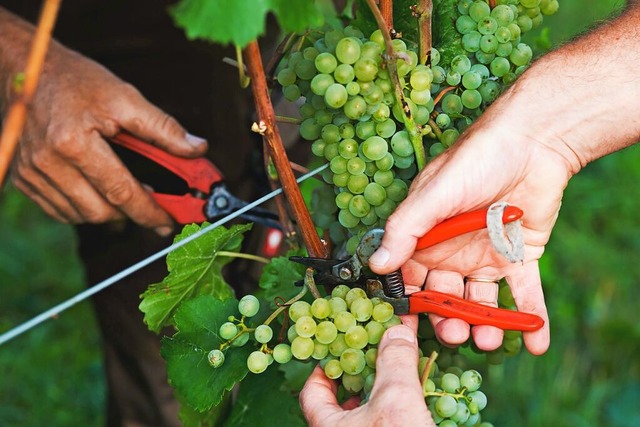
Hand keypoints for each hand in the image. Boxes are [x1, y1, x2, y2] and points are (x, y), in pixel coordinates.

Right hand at [5, 18, 206, 233]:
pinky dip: (83, 209)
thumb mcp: (126, 97)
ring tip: (124, 193)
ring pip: (80, 216)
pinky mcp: (23, 178)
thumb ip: (163, 128)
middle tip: (151, 206)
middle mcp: (47, 162)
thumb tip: (198, 149)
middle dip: (130, 214)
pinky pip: (60, 211)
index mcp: (74, 143)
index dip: (149, 212)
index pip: (120, 192)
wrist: (29, 70)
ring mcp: (32, 173)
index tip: (168, 222)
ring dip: (108, 212)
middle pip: (100, 212)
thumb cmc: (79, 81)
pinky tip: (98, 192)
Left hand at [300, 321, 435, 426]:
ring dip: (386, 387)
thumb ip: (394, 363)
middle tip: (378, 351)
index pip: (312, 390)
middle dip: (364, 371)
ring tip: (403, 368)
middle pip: (344, 398)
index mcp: (327, 426)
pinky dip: (403, 405)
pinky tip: (420, 395)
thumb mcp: (396, 400)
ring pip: (370, 410)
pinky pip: (391, 419)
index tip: (341, 346)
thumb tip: (397, 332)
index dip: (325, 364)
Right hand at [369, 114, 571, 354]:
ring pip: (481, 301)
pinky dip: (531, 319)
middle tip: (454, 333)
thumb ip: (406, 228)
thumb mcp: (434, 193)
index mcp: (426, 237)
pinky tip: (536, 343)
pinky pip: (524, 293)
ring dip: (484, 325)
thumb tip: (377, 264)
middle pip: (444, 296)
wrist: (533, 141)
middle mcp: (452, 252)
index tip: (406, 326)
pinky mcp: (520, 257)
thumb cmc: (475, 160)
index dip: (407, 302)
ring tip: (487, 341)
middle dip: (447, 319)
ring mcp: (486, 256)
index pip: (409, 277)